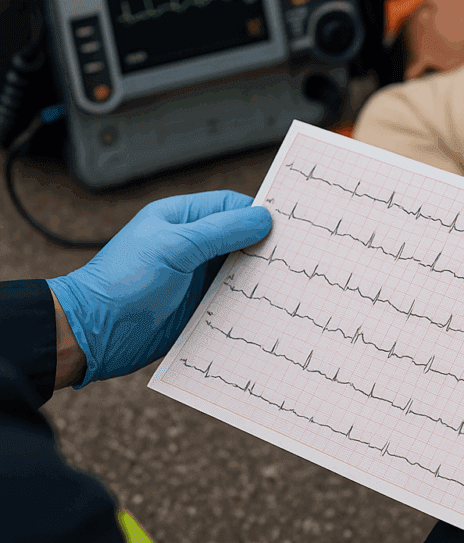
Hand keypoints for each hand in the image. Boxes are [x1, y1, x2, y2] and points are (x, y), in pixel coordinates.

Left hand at [47, 191, 272, 387]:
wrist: (93, 336)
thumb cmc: (122, 284)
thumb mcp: (175, 248)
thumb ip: (220, 231)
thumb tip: (262, 218)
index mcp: (180, 219)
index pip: (230, 205)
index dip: (257, 212)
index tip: (286, 224)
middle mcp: (190, 245)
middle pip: (238, 238)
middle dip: (263, 245)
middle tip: (291, 254)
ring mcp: (193, 276)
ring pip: (237, 269)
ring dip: (256, 275)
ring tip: (282, 281)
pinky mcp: (197, 306)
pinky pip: (230, 298)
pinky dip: (247, 301)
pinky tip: (263, 305)